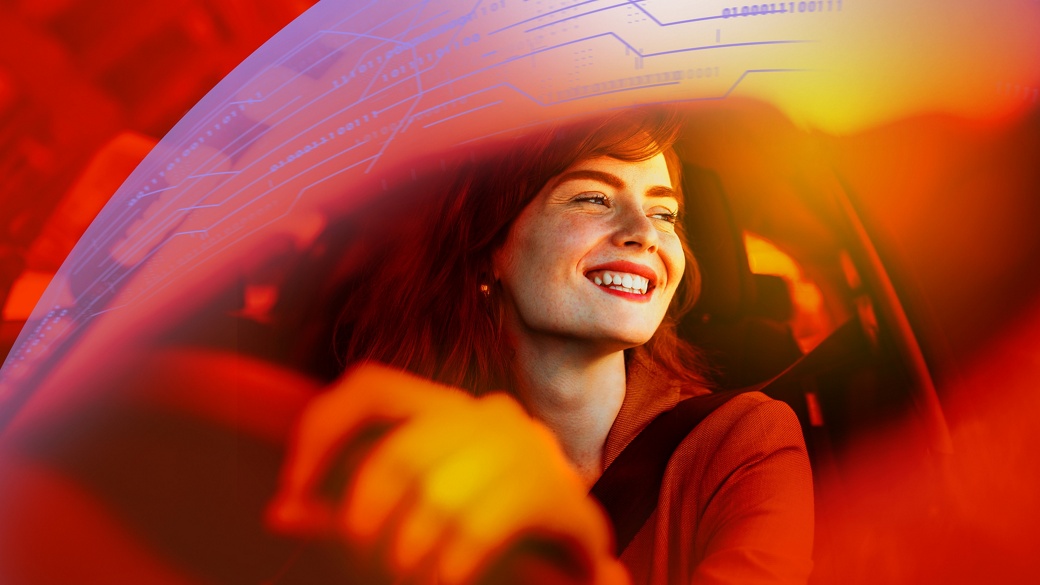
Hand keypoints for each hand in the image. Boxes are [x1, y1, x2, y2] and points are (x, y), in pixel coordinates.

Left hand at [266, 363, 628, 584]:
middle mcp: (489, 416)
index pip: (371, 387)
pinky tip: (449, 577)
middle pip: (401, 452)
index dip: (321, 432)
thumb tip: (280, 514)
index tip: (289, 493)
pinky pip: (488, 525)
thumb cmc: (471, 544)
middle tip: (364, 556)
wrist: (566, 575)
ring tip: (413, 573)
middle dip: (366, 516)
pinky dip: (455, 561)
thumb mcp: (397, 525)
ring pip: (440, 496)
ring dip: (411, 552)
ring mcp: (534, 451)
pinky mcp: (565, 496)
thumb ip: (342, 517)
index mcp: (445, 409)